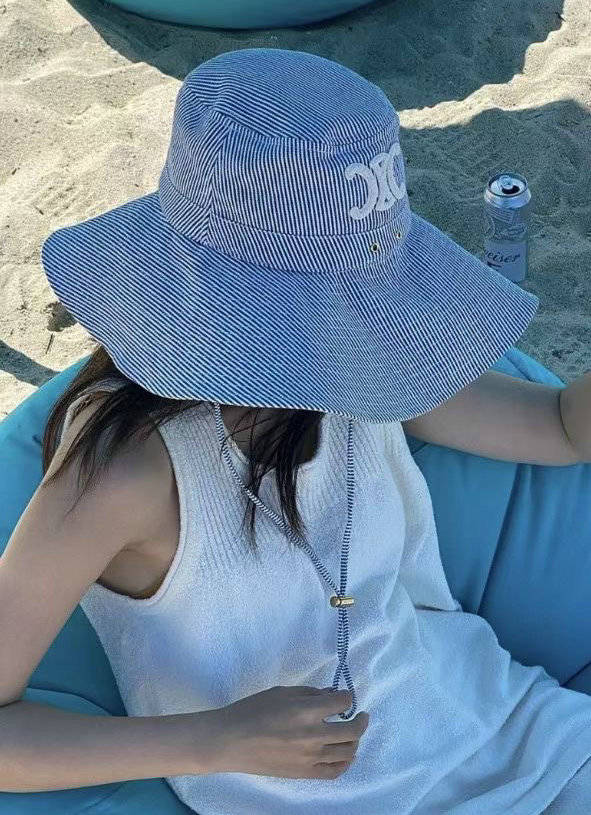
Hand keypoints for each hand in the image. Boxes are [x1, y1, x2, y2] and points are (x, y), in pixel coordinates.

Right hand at [205, 685, 369, 779]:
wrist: (231, 741)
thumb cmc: (253, 710)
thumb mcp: (281, 692)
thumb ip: (309, 693)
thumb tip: (330, 696)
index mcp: (307, 711)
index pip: (342, 702)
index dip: (347, 697)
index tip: (344, 697)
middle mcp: (314, 735)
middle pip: (352, 730)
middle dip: (361, 720)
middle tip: (361, 715)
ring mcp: (311, 758)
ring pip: (347, 751)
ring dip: (355, 741)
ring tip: (353, 734)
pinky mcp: (304, 773)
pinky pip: (334, 772)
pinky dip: (345, 763)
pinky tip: (346, 755)